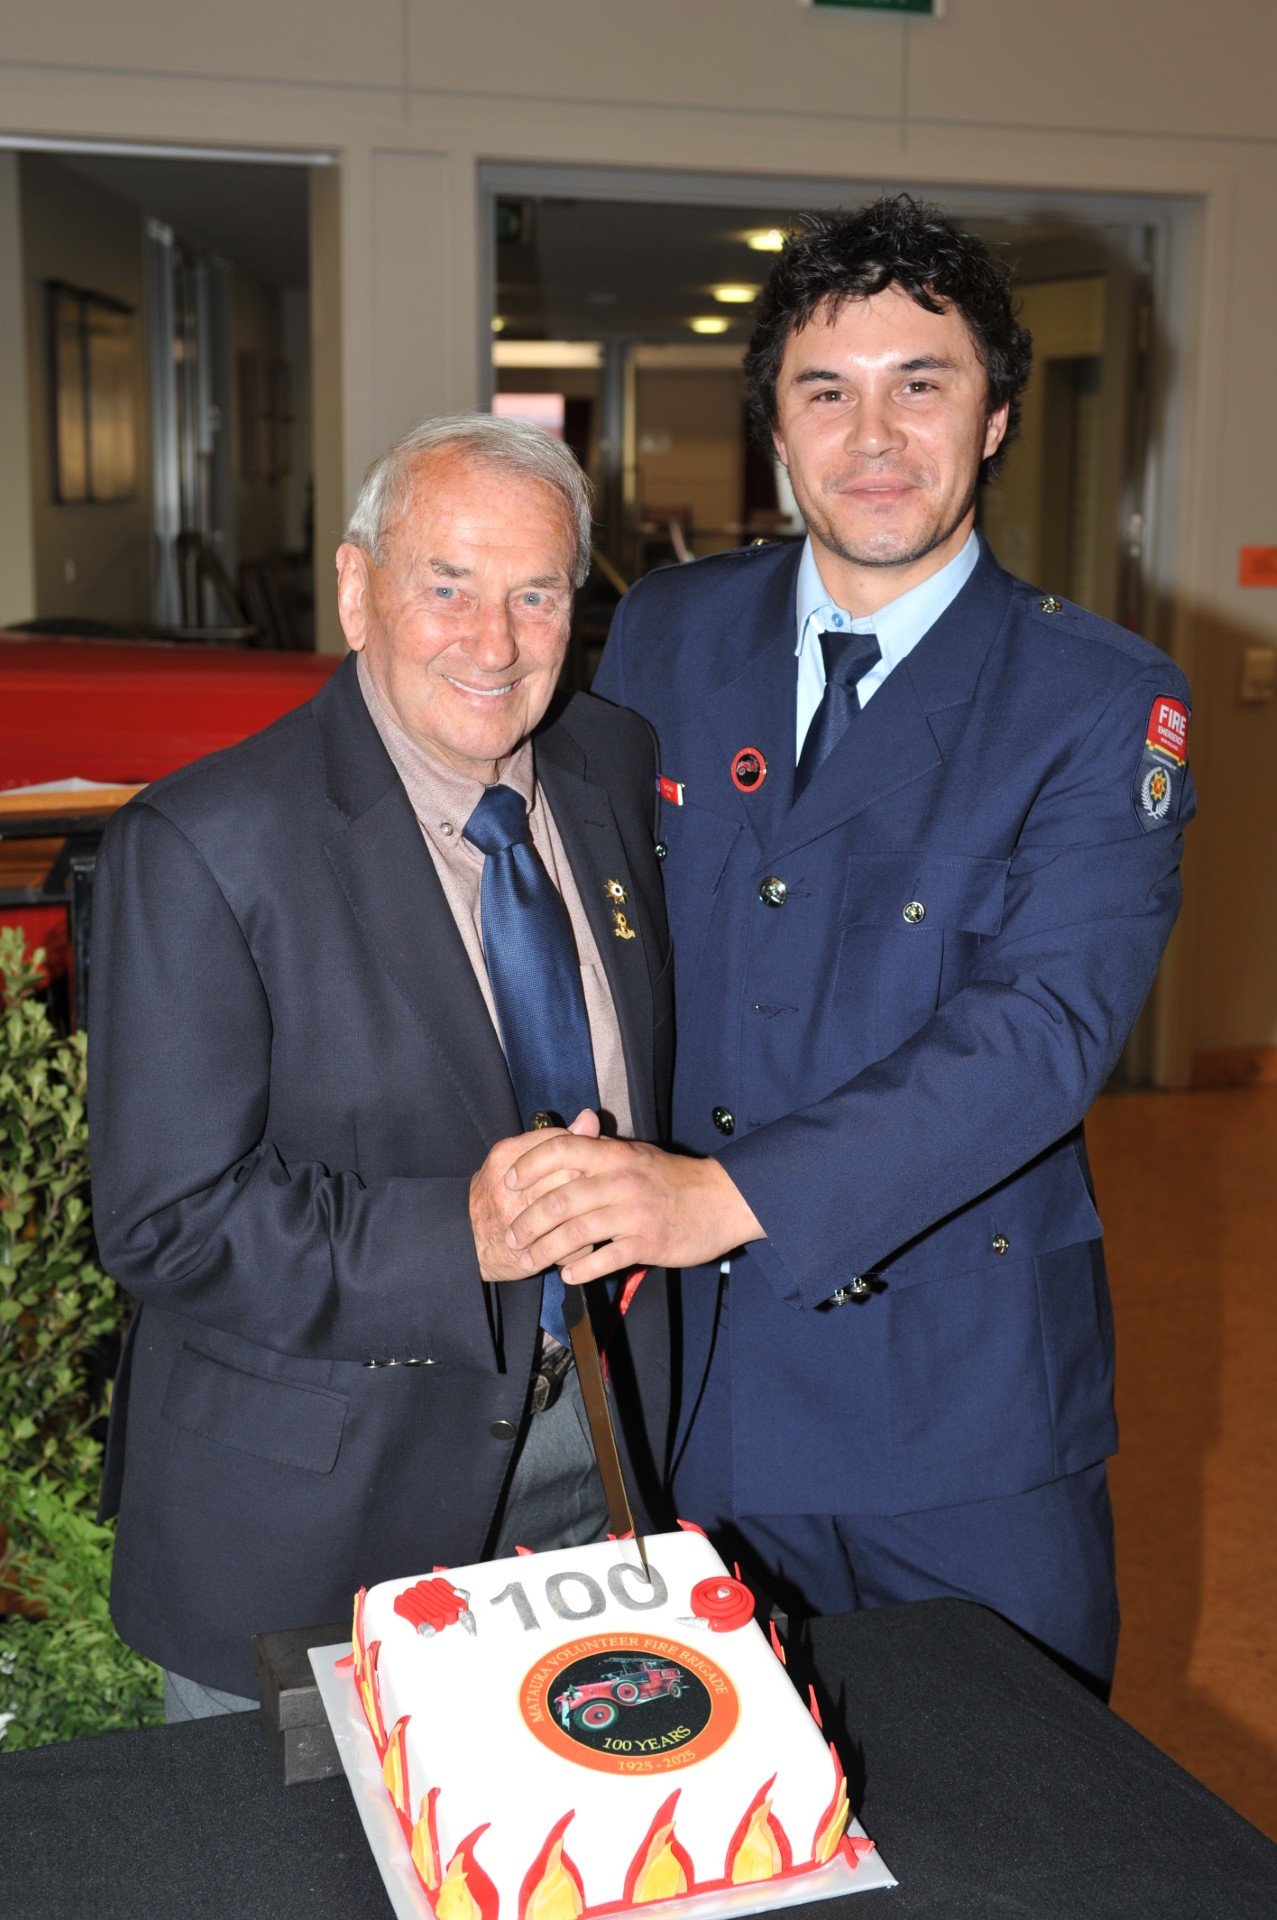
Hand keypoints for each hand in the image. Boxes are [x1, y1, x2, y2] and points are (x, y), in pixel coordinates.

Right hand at [469, 1112, 601, 1281]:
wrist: (465, 1238)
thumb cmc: (495, 1191)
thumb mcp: (517, 1156)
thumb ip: (554, 1138)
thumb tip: (590, 1118)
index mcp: (507, 1156)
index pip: (562, 1145)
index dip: (582, 1155)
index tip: (585, 1163)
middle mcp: (512, 1188)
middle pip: (571, 1176)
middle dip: (590, 1183)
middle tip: (594, 1188)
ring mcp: (519, 1222)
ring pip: (576, 1212)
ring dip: (590, 1213)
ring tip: (590, 1211)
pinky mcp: (531, 1252)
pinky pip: (573, 1245)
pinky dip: (583, 1243)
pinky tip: (579, 1239)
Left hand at [501, 1134, 764, 1285]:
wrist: (722, 1200)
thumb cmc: (673, 1178)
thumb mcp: (635, 1154)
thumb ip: (599, 1149)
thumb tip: (564, 1136)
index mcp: (615, 1154)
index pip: (562, 1148)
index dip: (530, 1163)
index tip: (508, 1180)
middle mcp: (621, 1180)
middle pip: (561, 1198)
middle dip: (528, 1220)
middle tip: (510, 1234)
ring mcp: (634, 1212)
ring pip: (577, 1232)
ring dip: (546, 1249)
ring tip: (530, 1260)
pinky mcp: (648, 1242)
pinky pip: (605, 1259)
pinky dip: (581, 1269)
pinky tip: (567, 1275)